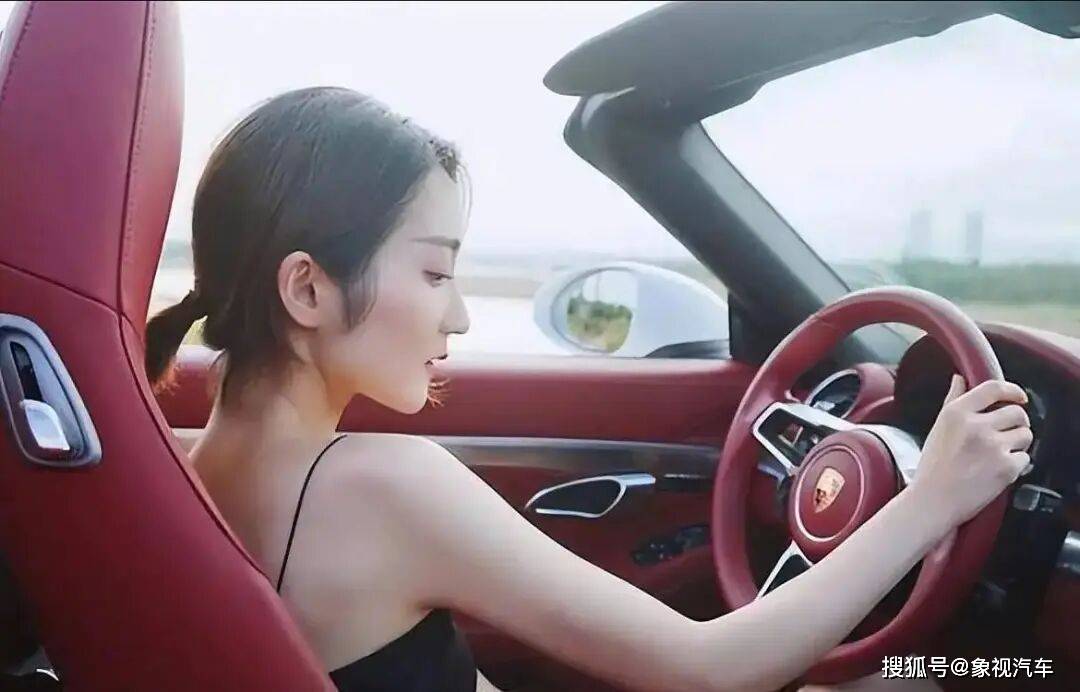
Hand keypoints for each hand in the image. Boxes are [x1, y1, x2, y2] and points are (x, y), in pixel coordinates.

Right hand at [910, 375, 1031, 529]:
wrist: (933, 500)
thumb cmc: (932, 467)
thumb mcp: (937, 428)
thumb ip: (952, 400)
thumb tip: (959, 379)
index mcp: (956, 413)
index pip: (993, 388)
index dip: (1012, 390)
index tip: (1018, 397)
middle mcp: (976, 426)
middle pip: (1017, 412)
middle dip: (1017, 422)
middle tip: (1007, 433)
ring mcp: (992, 447)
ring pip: (1025, 434)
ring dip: (1018, 443)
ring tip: (1001, 453)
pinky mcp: (1006, 468)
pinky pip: (1025, 458)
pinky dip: (1016, 464)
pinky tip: (997, 469)